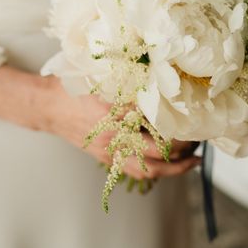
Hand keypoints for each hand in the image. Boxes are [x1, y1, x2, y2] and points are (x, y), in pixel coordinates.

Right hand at [0, 65, 200, 178]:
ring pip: (149, 168)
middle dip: (182, 147)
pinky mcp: (107, 158)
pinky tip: (169, 167)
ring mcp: (110, 151)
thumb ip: (130, 78)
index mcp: (115, 112)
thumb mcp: (103, 75)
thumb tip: (161, 74)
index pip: (155, 121)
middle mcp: (114, 136)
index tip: (195, 116)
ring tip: (194, 161)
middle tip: (199, 139)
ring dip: (174, 168)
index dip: (178, 122)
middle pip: (157, 150)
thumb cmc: (75, 87)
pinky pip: (135, 171)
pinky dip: (156, 172)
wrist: (48, 106)